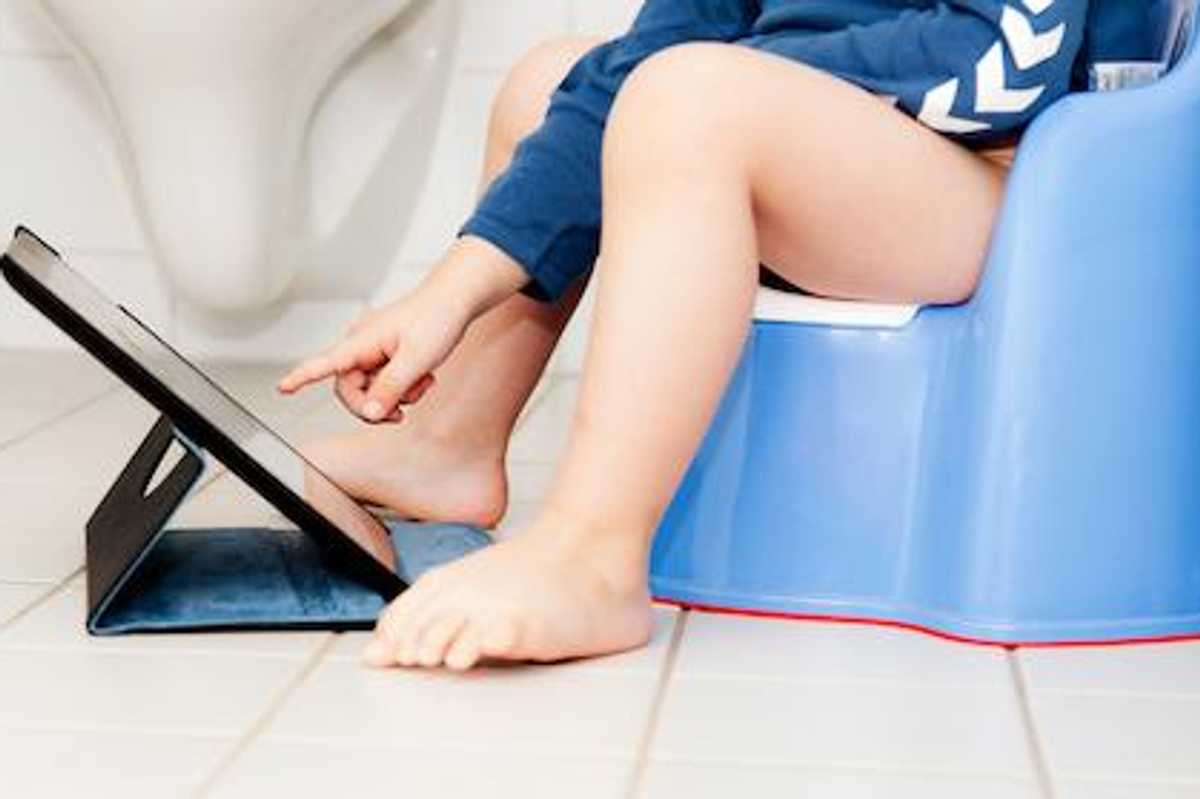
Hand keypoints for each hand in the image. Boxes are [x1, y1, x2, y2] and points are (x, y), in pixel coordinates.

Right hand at [278, 237, 527, 422]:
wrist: (456, 301)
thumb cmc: (437, 318)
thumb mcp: (416, 359)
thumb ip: (391, 388)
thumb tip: (371, 414)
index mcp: (362, 341)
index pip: (323, 363)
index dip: (301, 377)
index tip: (283, 388)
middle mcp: (362, 347)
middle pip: (349, 391)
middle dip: (374, 407)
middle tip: (400, 414)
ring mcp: (375, 353)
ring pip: (371, 391)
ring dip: (396, 398)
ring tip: (421, 384)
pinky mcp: (388, 358)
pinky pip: (386, 385)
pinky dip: (404, 389)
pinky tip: (423, 378)